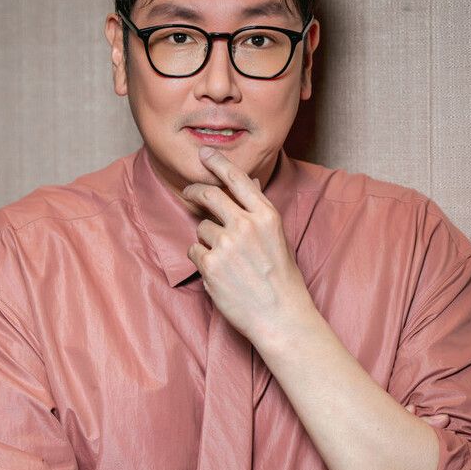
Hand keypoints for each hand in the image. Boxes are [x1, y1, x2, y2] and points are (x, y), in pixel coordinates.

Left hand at [183, 148, 312, 344]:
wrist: (279, 315)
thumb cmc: (281, 277)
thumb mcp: (277, 237)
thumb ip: (259, 210)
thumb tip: (249, 182)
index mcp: (266, 215)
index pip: (237, 179)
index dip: (218, 163)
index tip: (204, 154)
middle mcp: (245, 225)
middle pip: (209, 195)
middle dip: (195, 191)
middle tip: (189, 192)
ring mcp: (226, 244)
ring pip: (201, 228)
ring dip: (206, 239)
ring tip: (225, 259)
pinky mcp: (210, 265)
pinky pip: (194, 251)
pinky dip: (202, 259)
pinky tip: (219, 273)